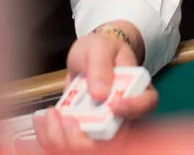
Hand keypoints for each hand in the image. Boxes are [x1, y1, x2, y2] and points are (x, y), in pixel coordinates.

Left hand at [34, 22, 156, 150]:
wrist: (89, 54)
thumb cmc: (101, 48)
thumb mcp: (99, 48)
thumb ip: (101, 67)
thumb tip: (100, 94)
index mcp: (137, 87)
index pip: (146, 104)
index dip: (132, 109)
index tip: (113, 105)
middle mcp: (123, 110)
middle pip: (116, 136)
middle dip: (88, 135)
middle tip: (68, 119)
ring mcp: (104, 122)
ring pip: (91, 145)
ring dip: (65, 138)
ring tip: (52, 116)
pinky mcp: (84, 127)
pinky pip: (70, 143)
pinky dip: (53, 136)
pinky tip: (46, 119)